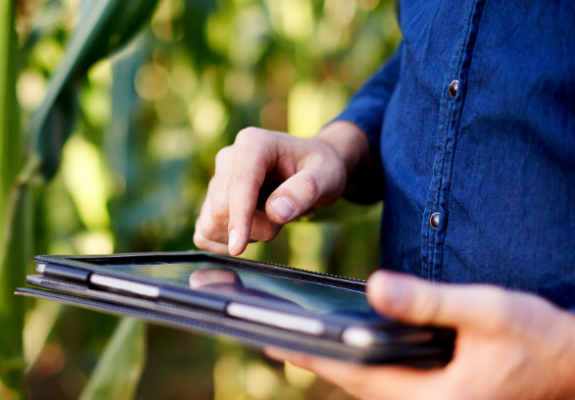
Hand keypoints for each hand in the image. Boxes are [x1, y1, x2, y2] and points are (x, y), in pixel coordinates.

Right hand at [193, 121, 370, 254]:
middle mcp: (227, 158)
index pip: (238, 184)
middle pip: (221, 209)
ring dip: (243, 235)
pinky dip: (226, 242)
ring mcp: (216, 180)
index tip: (238, 247)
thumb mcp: (326, 175)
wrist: (311, 170)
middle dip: (254, 228)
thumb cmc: (319, 169)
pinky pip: (205, 234)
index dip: (238, 217)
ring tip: (269, 219)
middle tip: (283, 218)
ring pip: (210, 224)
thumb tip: (276, 212)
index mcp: (253, 144)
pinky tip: (251, 230)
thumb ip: (304, 190)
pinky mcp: (211, 201)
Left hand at [265, 270, 574, 399]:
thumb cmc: (539, 339)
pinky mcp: (433, 396)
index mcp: (434, 397)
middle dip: (311, 357)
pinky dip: (357, 361)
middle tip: (266, 335)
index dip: (312, 354)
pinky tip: (343, 343)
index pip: (356, 372)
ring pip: (366, 383)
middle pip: (353, 381)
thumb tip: (373, 288)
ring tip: (293, 338)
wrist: (574, 366)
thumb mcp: (486, 312)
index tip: (272, 338)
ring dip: (331, 360)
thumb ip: (428, 302)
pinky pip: (382, 380)